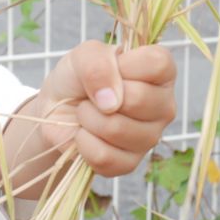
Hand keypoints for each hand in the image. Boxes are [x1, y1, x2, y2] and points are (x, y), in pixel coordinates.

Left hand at [36, 41, 175, 176]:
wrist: (55, 111)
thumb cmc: (77, 78)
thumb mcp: (83, 56)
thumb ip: (98, 64)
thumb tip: (111, 100)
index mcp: (159, 71)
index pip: (157, 64)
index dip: (126, 65)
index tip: (111, 67)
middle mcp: (163, 104)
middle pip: (138, 99)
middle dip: (100, 96)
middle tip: (92, 95)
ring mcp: (150, 137)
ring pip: (118, 129)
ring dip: (88, 119)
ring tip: (86, 113)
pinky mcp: (131, 163)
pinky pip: (105, 156)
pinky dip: (84, 143)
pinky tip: (86, 134)